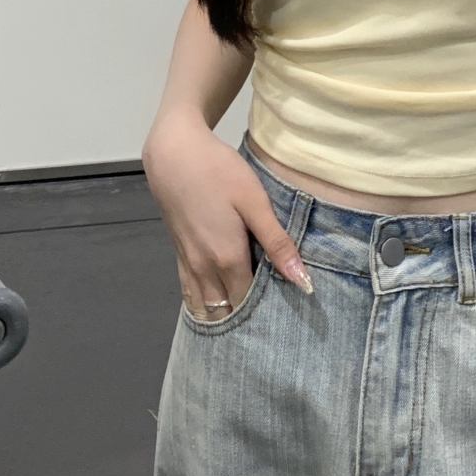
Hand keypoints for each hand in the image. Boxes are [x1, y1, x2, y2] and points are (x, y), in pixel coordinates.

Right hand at [143, 115, 312, 320]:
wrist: (173, 153)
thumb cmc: (218, 171)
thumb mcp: (254, 201)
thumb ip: (277, 243)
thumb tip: (302, 281)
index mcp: (227, 259)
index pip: (249, 305)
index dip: (267, 315)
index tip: (288, 317)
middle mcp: (204, 269)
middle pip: (226, 312)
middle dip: (246, 322)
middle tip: (272, 322)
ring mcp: (188, 263)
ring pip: (205, 308)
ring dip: (224, 317)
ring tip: (247, 322)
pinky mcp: (178, 253)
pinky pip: (190, 294)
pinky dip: (204, 306)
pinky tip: (218, 306)